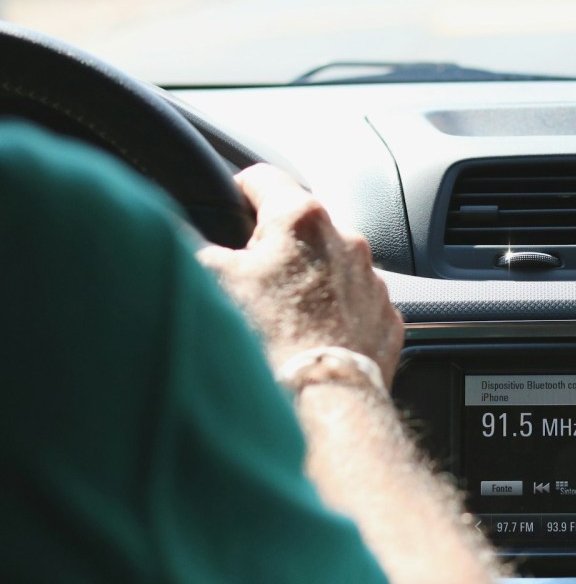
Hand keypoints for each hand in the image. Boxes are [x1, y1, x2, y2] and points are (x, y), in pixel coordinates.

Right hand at [198, 164, 404, 386]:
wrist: (323, 405)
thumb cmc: (266, 342)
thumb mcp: (209, 281)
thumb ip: (196, 245)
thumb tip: (180, 235)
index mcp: (302, 218)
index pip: (263, 178)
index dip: (237, 193)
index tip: (227, 209)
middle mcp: (347, 241)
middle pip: (300, 227)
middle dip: (274, 247)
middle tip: (248, 282)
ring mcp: (372, 281)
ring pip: (331, 267)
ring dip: (307, 281)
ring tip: (280, 319)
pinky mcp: (386, 319)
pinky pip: (355, 305)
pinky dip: (334, 315)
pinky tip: (310, 339)